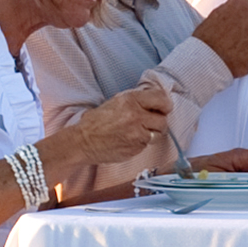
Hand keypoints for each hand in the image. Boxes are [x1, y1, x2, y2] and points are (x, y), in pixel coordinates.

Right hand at [53, 80, 170, 173]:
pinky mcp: (135, 148)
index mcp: (130, 100)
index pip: (161, 98)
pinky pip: (147, 145)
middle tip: (150, 123)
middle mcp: (136, 115)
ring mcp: (137, 134)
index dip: (164, 105)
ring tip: (138, 132)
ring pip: (158, 134)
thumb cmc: (96, 122)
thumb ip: (136, 101)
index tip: (163, 108)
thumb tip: (154, 101)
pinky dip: (141, 143)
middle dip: (158, 122)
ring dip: (152, 133)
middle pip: (163, 119)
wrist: (82, 142)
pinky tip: (129, 141)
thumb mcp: (115, 102)